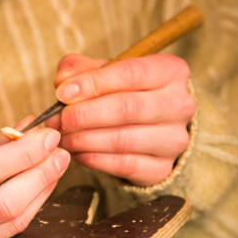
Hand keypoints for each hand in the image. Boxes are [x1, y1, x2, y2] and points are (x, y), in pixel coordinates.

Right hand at [0, 125, 69, 237]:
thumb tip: (28, 128)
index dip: (24, 153)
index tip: (48, 136)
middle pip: (6, 203)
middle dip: (40, 175)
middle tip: (60, 153)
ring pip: (13, 222)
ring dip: (42, 191)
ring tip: (56, 166)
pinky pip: (10, 232)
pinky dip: (31, 207)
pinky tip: (41, 187)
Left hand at [45, 54, 194, 185]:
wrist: (149, 129)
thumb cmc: (123, 93)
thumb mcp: (104, 72)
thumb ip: (81, 69)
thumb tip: (63, 82)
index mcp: (170, 71)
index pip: (131, 73)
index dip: (93, 83)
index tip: (63, 93)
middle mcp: (180, 105)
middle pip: (127, 108)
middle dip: (84, 115)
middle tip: (57, 120)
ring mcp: (174, 140)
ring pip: (123, 139)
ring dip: (84, 139)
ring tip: (62, 137)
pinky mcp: (163, 168)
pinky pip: (124, 165)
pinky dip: (94, 159)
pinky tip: (77, 153)